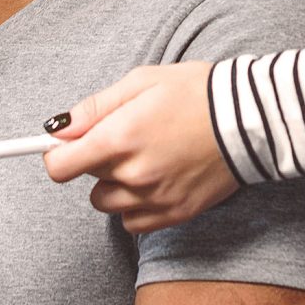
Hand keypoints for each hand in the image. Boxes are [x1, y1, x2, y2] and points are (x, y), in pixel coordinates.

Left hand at [43, 63, 235, 232]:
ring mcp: (154, 199)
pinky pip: (133, 222)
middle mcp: (133, 175)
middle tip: (125, 136)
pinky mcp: (175, 214)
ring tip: (144, 156)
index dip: (55, 155)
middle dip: (96, 158)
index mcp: (119, 138)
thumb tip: (58, 128)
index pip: (59, 167)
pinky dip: (136, 205)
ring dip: (115, 184)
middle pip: (85, 180)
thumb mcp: (140, 81)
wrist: (249, 118)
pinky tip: (156, 178)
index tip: (63, 146)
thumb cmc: (195, 92)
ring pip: (107, 203)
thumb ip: (95, 107)